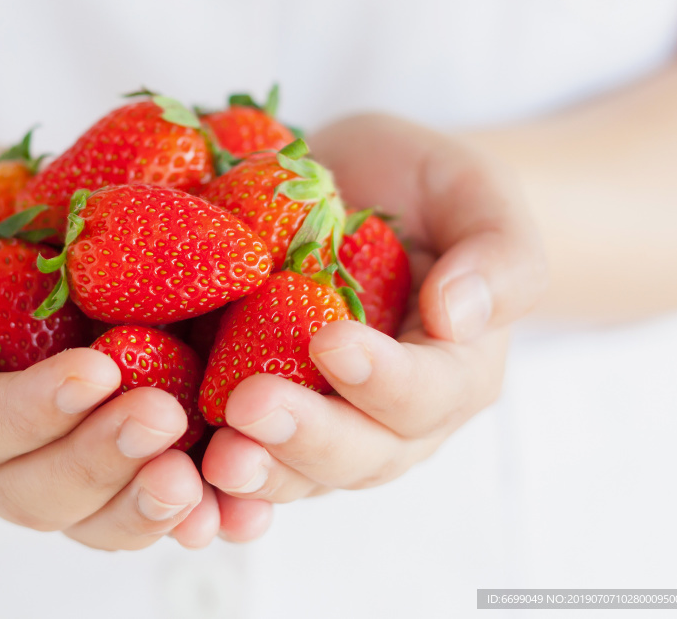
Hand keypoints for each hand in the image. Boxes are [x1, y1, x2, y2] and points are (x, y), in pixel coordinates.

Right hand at [0, 145, 271, 548]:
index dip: (34, 409)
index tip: (99, 369)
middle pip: (36, 491)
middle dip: (100, 460)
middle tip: (163, 417)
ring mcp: (50, 464)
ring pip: (92, 517)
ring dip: (145, 504)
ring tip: (199, 478)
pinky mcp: (108, 457)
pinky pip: (140, 502)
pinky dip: (189, 510)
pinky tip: (234, 504)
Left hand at [200, 114, 547, 501]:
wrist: (360, 195)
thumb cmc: (424, 190)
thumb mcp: (475, 194)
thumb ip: (498, 254)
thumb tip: (459, 316)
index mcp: (454, 369)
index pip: (426, 391)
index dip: (381, 377)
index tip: (330, 341)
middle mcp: (392, 418)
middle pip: (359, 453)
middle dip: (305, 437)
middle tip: (250, 410)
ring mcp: (328, 426)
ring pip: (298, 474)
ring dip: (256, 475)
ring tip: (213, 462)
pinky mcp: (268, 420)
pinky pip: (246, 462)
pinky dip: (214, 486)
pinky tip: (179, 483)